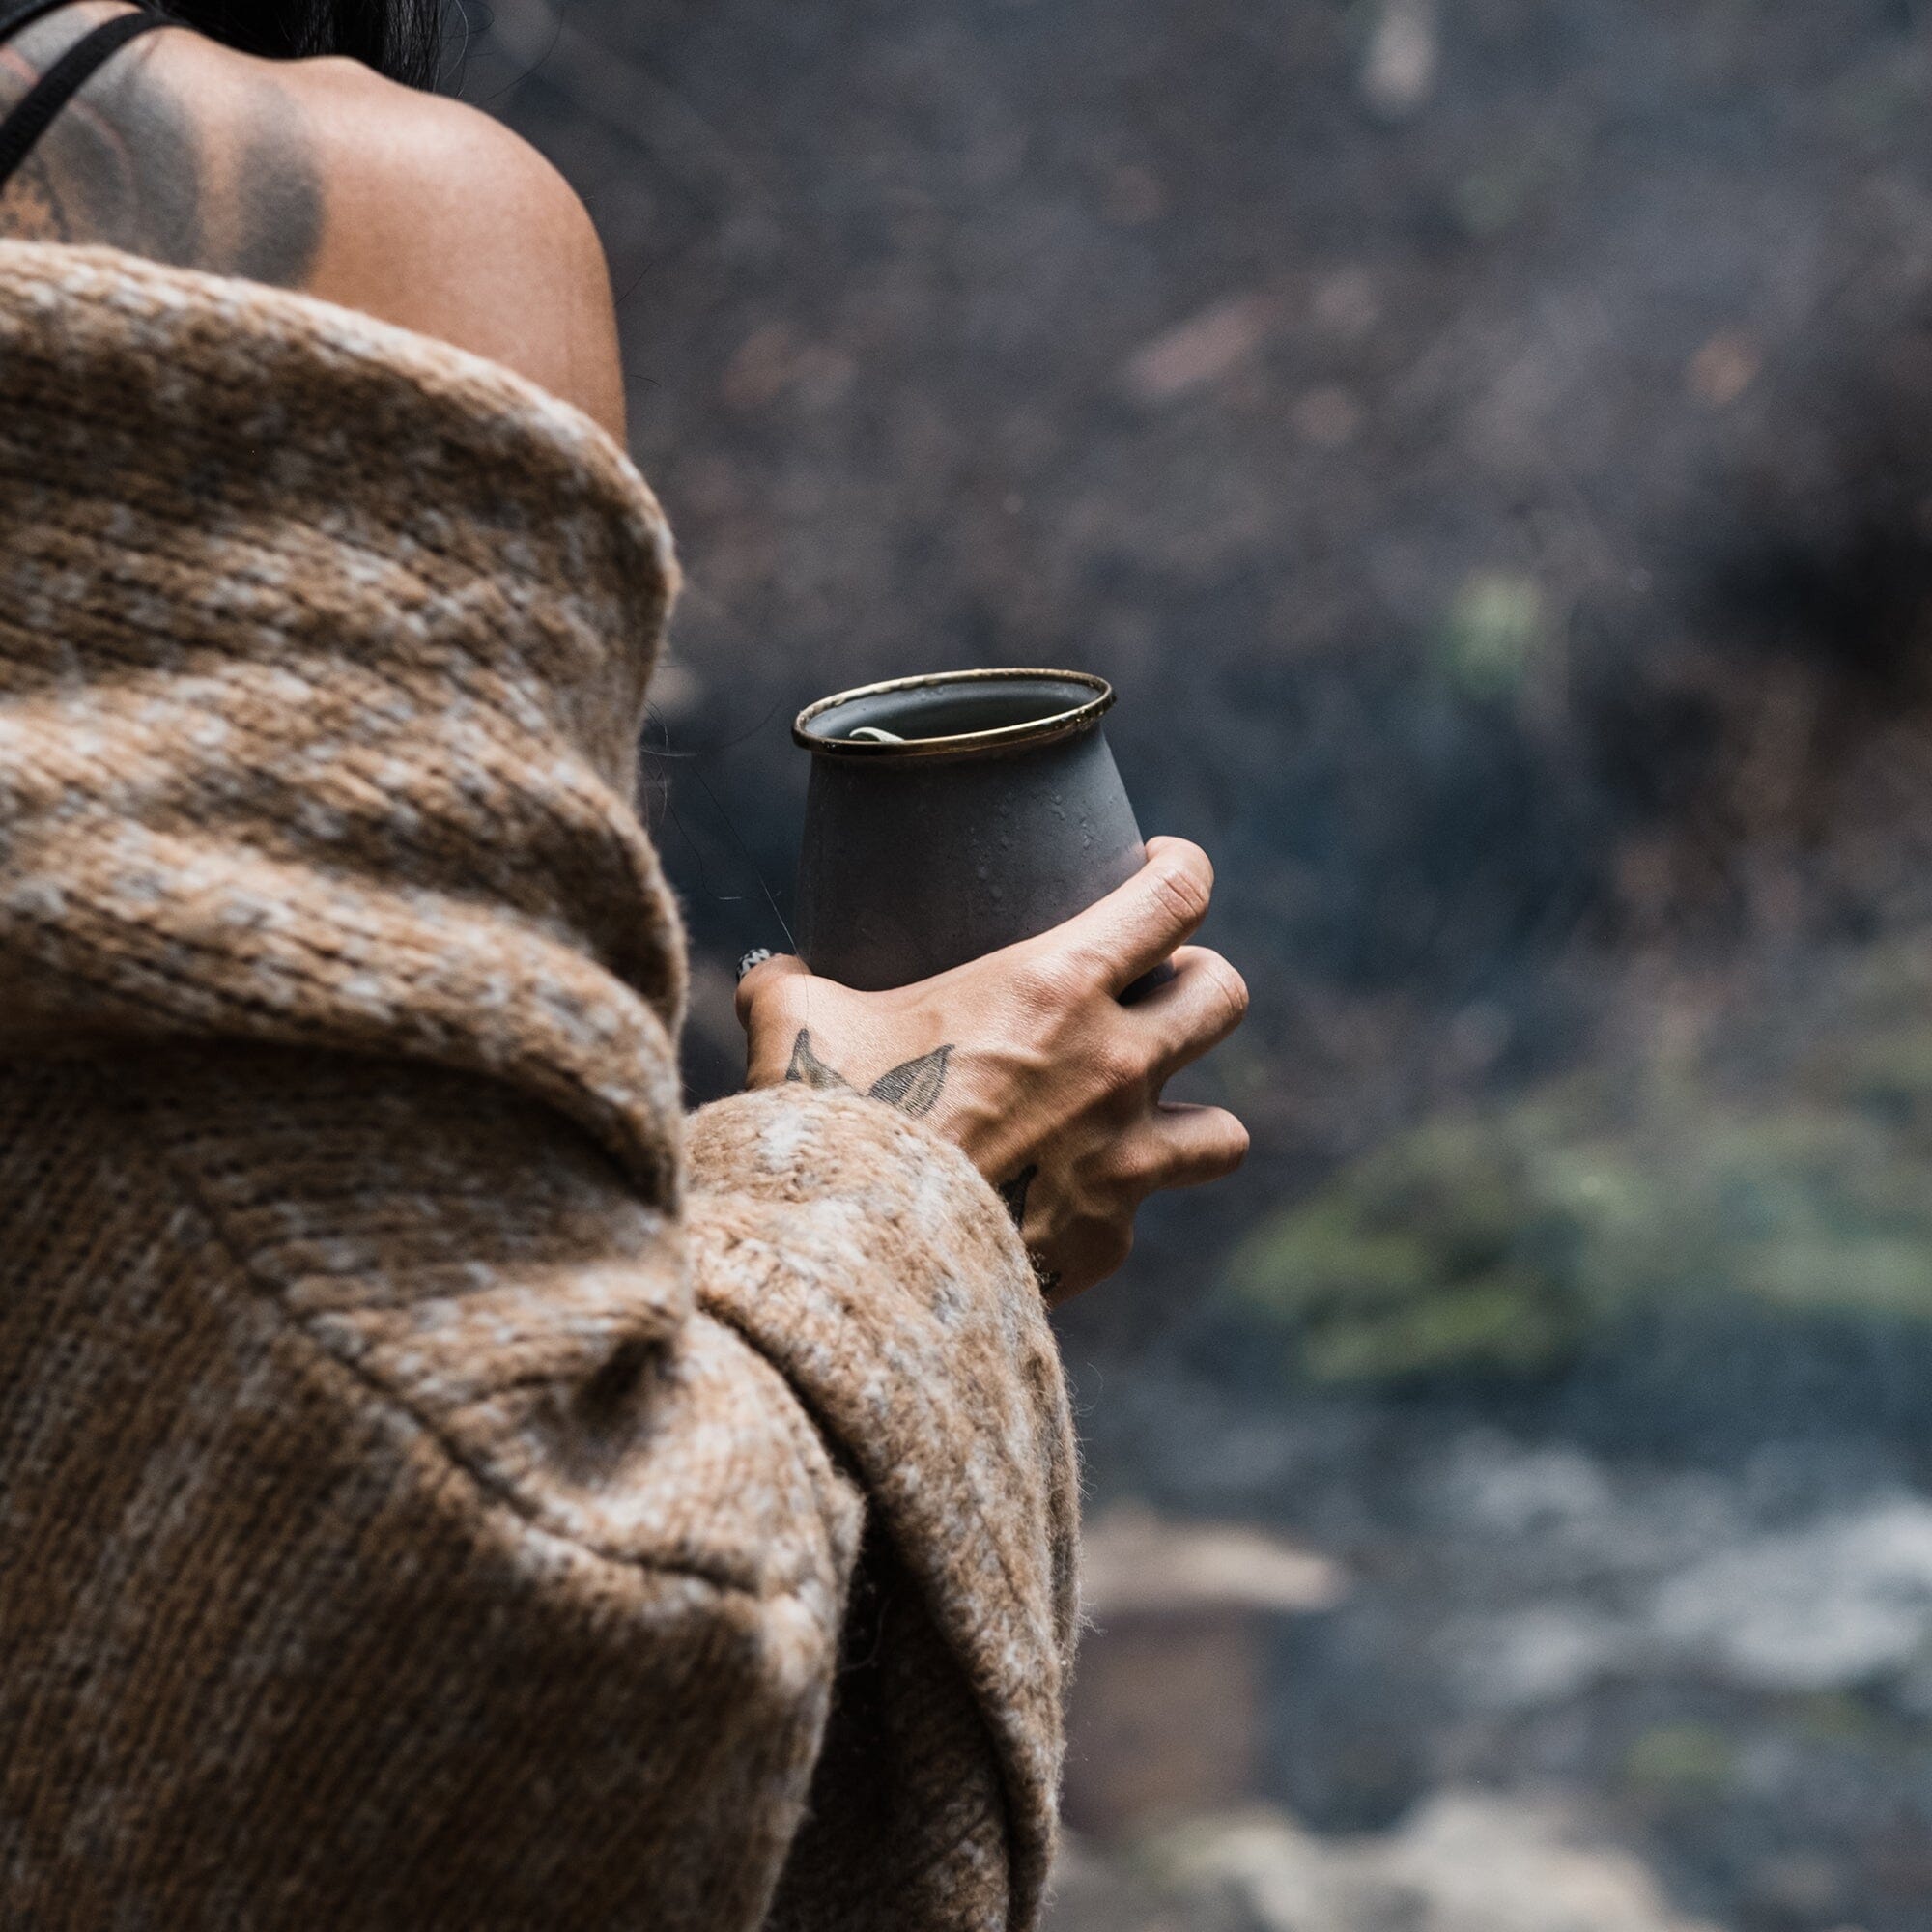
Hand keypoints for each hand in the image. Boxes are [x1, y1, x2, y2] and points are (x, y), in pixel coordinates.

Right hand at [735, 837, 1249, 1301]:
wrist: (850, 1255)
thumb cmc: (829, 1117)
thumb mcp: (796, 1021)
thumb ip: (793, 985)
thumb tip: (771, 977)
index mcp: (1056, 986)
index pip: (1179, 895)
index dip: (1180, 870)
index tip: (1157, 869)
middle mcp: (1114, 1066)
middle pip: (1225, 996)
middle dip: (1196, 985)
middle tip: (1147, 993)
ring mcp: (1122, 1162)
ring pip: (1224, 1130)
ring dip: (1190, 1117)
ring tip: (1141, 1116)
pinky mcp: (1105, 1241)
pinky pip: (1137, 1218)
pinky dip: (1107, 1211)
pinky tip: (1060, 1209)